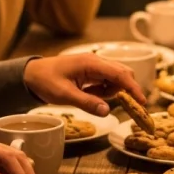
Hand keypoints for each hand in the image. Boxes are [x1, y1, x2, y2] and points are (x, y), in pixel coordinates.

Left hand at [23, 55, 144, 116]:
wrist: (30, 75)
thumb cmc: (45, 82)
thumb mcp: (65, 95)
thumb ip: (87, 103)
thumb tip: (107, 111)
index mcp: (90, 63)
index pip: (119, 74)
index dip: (132, 88)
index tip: (142, 102)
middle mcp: (95, 61)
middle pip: (121, 73)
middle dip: (126, 89)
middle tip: (124, 106)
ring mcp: (93, 65)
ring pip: (114, 78)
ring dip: (112, 91)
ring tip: (92, 99)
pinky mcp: (90, 71)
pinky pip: (105, 80)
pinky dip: (104, 90)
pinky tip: (90, 95)